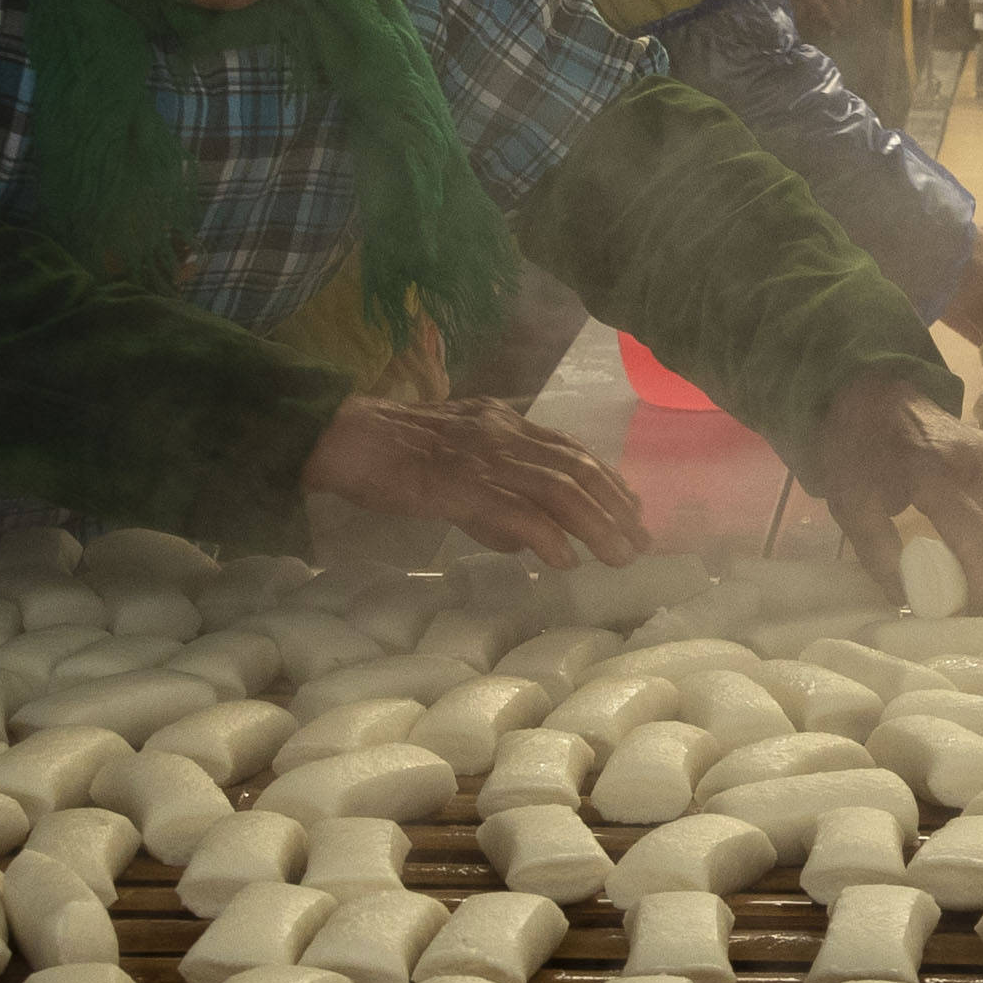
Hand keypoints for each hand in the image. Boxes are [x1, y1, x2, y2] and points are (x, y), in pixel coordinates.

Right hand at [300, 396, 645, 565]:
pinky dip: (546, 535)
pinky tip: (566, 559)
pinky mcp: (458, 485)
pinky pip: (512, 510)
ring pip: (557, 489)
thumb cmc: (389, 454)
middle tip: (641, 542)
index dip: (608, 479)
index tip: (634, 507)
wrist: (341, 436)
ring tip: (620, 556)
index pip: (571, 449)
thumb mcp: (453, 462)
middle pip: (576, 469)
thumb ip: (492, 497)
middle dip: (615, 507)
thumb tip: (525, 542)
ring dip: (596, 524)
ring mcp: (482, 458)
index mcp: (502, 424)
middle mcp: (502, 435)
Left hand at [804, 376, 982, 601]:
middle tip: (977, 615)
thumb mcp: (850, 502)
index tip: (974, 620)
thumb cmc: (855, 445)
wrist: (872, 389)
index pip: (979, 545)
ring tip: (981, 590)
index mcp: (938, 478)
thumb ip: (876, 552)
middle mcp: (976, 466)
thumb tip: (904, 599)